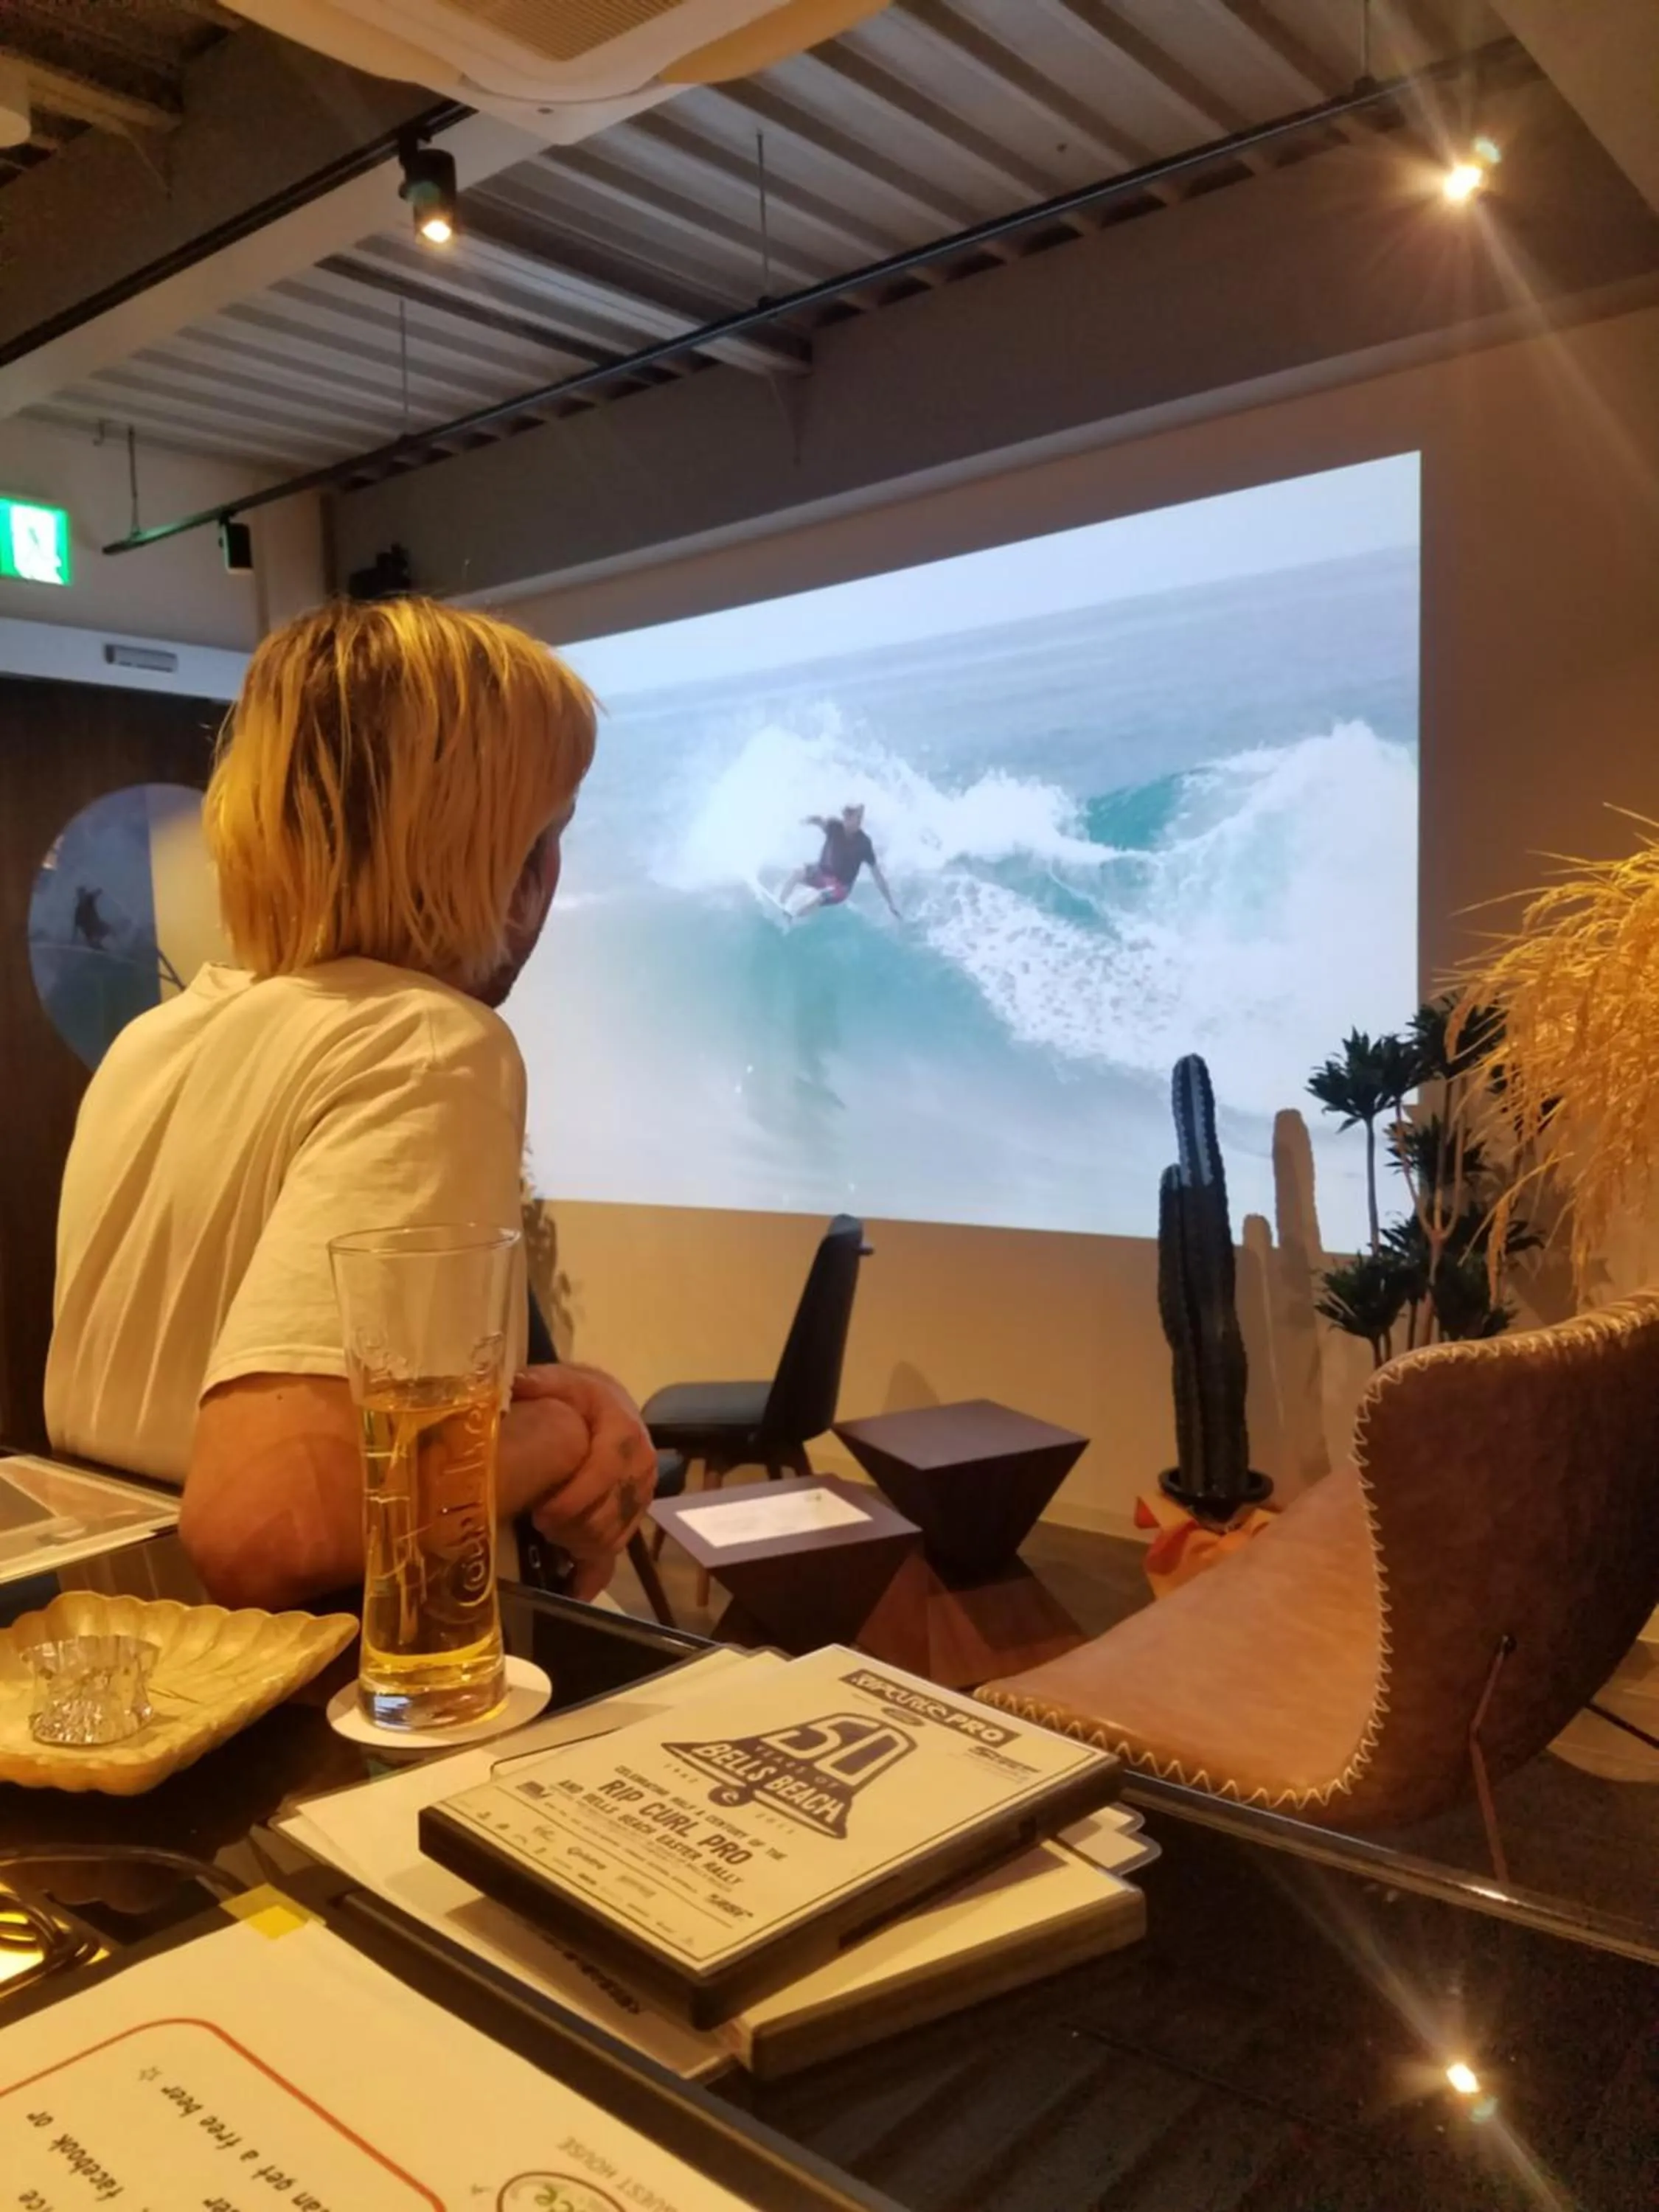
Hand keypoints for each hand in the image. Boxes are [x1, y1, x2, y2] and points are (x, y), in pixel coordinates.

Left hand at [509, 1365, 656, 1560]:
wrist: (611, 1404)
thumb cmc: (580, 1396)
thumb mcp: (562, 1381)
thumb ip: (541, 1383)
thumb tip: (520, 1385)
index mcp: (623, 1431)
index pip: (604, 1473)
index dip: (573, 1500)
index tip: (541, 1515)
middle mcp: (641, 1464)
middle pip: (610, 1511)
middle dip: (573, 1528)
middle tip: (539, 1527)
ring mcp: (642, 1491)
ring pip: (614, 1534)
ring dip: (579, 1545)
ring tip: (549, 1538)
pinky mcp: (637, 1511)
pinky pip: (619, 1545)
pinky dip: (595, 1567)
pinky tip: (572, 1585)